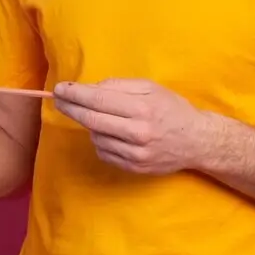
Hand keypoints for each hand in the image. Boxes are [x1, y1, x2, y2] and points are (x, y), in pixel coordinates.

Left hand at [53, 78, 215, 174]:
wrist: (197, 141)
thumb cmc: (172, 109)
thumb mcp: (151, 88)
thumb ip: (120, 86)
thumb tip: (91, 88)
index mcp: (142, 108)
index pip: (98, 100)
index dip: (75, 94)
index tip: (60, 88)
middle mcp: (137, 132)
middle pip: (92, 120)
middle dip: (71, 108)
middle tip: (58, 99)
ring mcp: (135, 154)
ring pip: (96, 137)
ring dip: (90, 124)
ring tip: (98, 115)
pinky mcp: (134, 168)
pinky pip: (104, 152)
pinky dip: (101, 140)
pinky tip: (110, 132)